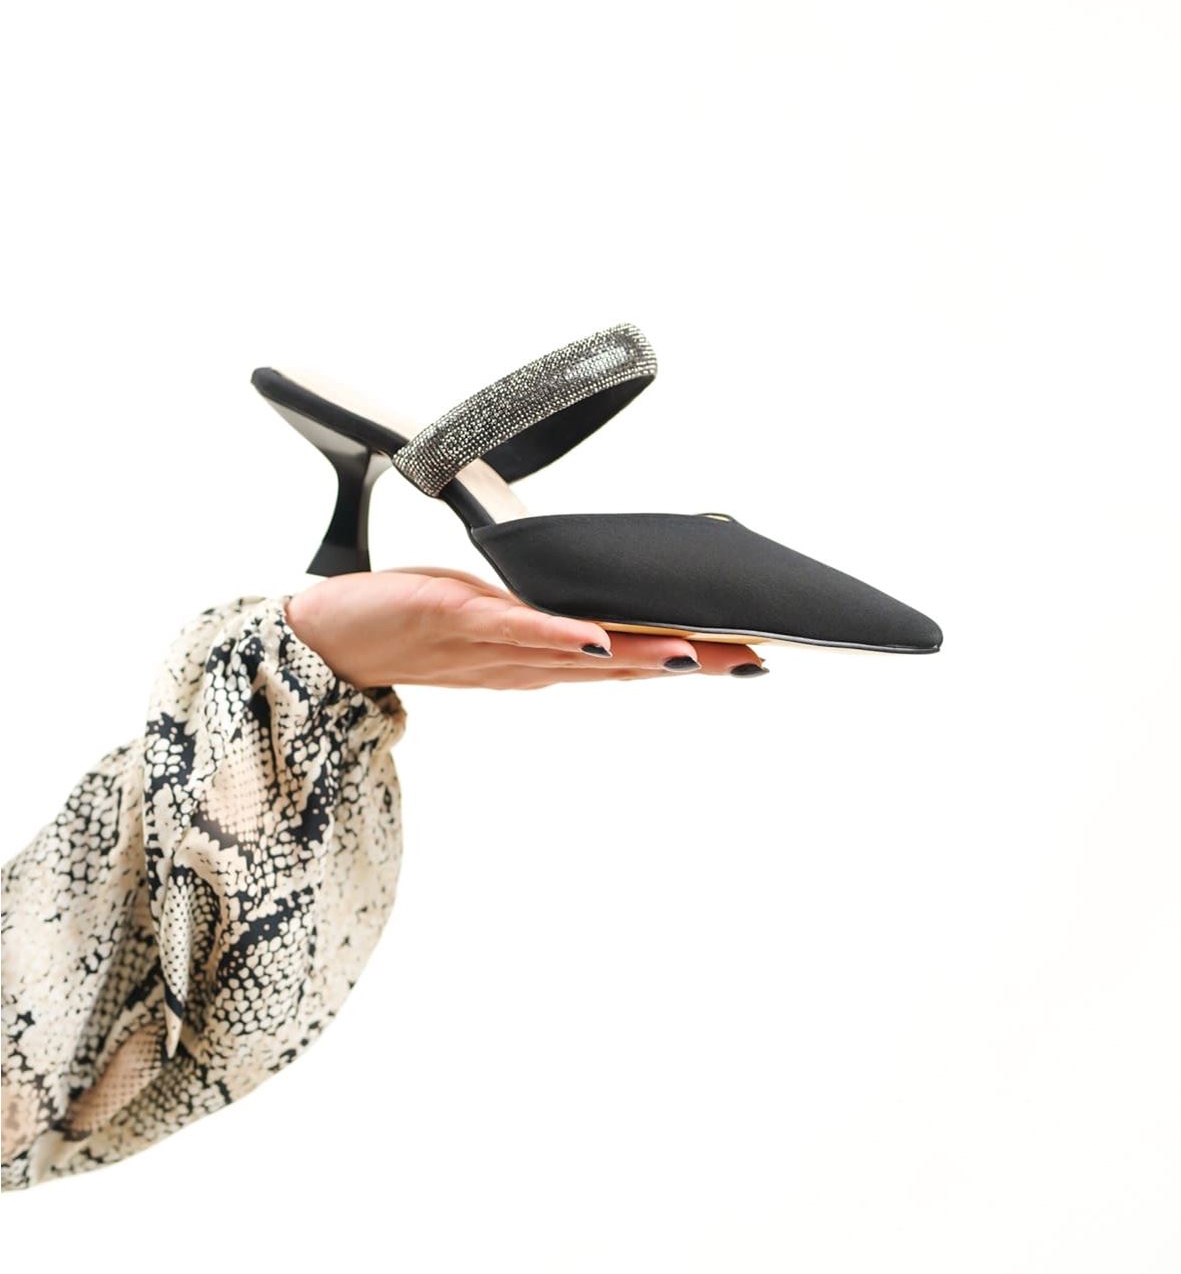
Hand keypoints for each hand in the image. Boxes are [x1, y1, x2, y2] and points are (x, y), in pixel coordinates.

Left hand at [284, 567, 765, 689]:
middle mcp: (530, 664)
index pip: (631, 661)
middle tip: (754, 659)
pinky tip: (597, 640)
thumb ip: (549, 615)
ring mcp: (498, 647)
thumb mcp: (496, 613)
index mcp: (544, 660)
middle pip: (623, 666)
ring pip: (583, 655)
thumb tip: (600, 607)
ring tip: (695, 653)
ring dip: (639, 656)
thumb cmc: (414, 622)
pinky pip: (520, 630)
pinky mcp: (461, 619)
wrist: (333, 639)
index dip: (693, 662)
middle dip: (691, 663)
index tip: (754, 657)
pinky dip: (561, 637)